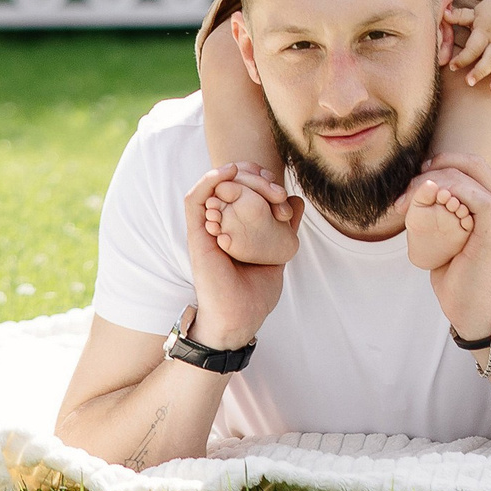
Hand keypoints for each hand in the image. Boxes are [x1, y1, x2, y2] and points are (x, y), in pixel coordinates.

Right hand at [181, 166, 287, 349]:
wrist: (241, 317)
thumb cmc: (255, 291)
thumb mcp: (276, 251)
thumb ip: (284, 228)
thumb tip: (296, 201)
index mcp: (234, 226)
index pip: (241, 188)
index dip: (258, 178)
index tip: (279, 188)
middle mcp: (218, 223)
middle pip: (229, 183)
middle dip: (254, 177)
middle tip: (275, 188)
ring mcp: (206, 228)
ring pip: (213, 186)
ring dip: (236, 176)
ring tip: (258, 178)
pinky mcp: (197, 236)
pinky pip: (194, 200)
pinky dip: (209, 181)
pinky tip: (229, 173)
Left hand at [410, 152, 490, 342]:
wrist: (468, 304)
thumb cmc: (456, 270)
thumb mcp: (447, 231)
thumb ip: (443, 207)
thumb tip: (420, 188)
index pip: (470, 162)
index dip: (442, 160)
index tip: (416, 176)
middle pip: (468, 163)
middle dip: (432, 170)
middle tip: (406, 193)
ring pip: (465, 177)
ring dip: (431, 184)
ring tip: (407, 205)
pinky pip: (474, 197)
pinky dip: (450, 194)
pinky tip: (430, 206)